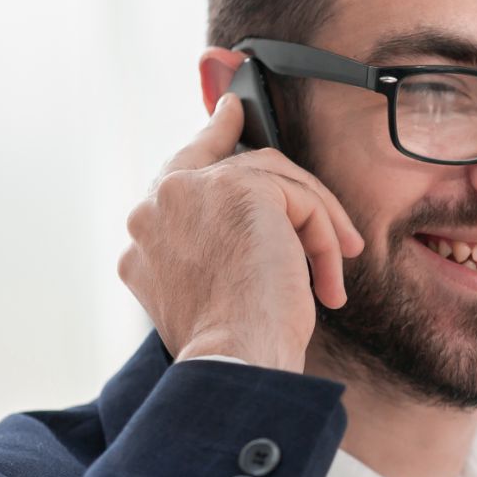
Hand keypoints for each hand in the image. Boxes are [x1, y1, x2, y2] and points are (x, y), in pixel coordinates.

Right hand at [119, 94, 364, 372]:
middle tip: (265, 138)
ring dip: (315, 224)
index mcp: (140, 245)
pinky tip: (329, 281)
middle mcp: (152, 211)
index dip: (206, 142)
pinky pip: (300, 197)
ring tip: (336, 268)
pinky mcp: (236, 187)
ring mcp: (188, 192)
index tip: (227, 117)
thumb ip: (214, 255)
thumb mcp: (212, 300)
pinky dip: (325, 238)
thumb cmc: (232, 349)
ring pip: (271, 179)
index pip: (174, 179)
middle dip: (246, 146)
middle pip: (216, 162)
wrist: (234, 359)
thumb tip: (268, 235)